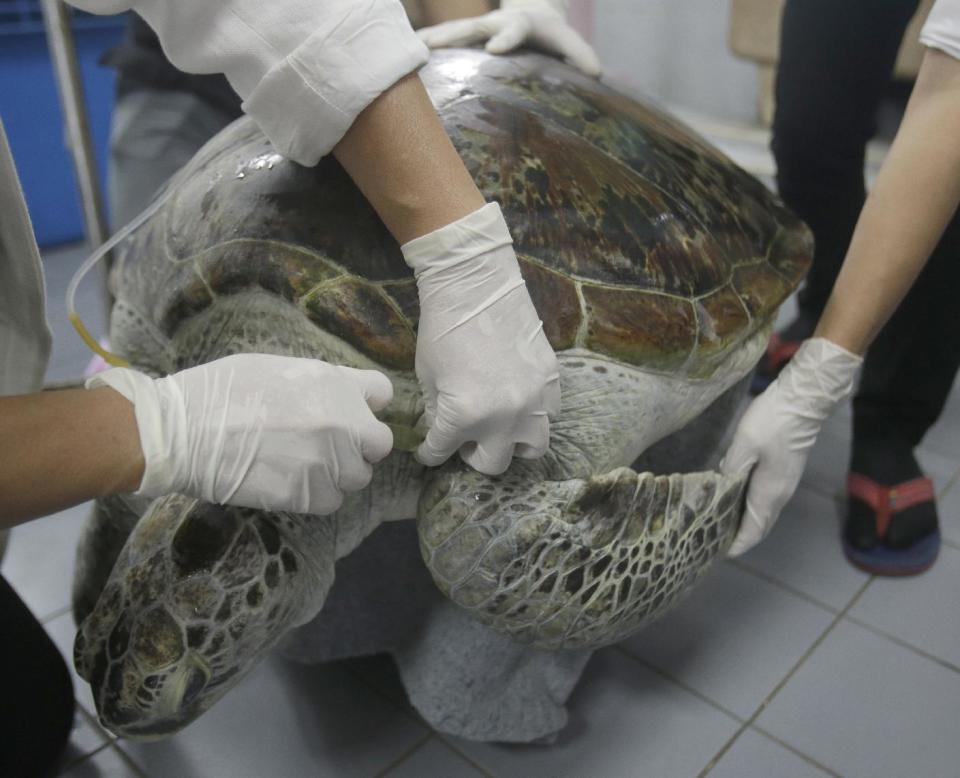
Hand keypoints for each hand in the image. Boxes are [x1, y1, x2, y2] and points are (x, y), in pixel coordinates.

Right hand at [88, 355, 393, 513]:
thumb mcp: (278, 368)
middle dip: (359, 446)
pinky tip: (291, 484)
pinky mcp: (308, 494)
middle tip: (329, 447)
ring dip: (338, 475)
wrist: (183, 429)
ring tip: (302, 467)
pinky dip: (316, 497)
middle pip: (378, 443)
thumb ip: (318, 384)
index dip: (367, 403)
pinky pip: (332, 501)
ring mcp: (328, 460)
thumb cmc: (220, 390)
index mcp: (334, 383)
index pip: (382, 392)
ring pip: (357, 477)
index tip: (352, 411)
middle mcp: (342, 422)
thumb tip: (334, 397)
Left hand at [402, 203, 560, 474]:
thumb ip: (437, 412)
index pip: (442, 451)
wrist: (477, 287)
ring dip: (513, 443)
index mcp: (464, 416)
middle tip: (466, 439)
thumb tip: (442, 430)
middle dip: (473, 455)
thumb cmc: (442, 328)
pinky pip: (548, 415)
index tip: (428, 451)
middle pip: (492, 464)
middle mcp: (503, 418)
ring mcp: (533, 401)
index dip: (431, 453)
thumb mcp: (427, 375)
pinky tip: (518, 400)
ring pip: (532, 448)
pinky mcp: (551, 382)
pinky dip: (532, 415)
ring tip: (501, 428)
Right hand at [417, 0, 600, 76]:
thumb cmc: (553, 37)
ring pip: (450, 34)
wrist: (534, 17)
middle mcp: (492, 24)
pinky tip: (401, 61)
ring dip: (428, 42)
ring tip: (405, 52)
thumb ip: (580, 55)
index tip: (495, 48)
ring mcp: (475, 30)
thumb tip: (596, 72)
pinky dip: (423, 51)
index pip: (513, 29)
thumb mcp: (569, 42)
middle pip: (469, 27)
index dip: (505, 37)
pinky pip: (442, 45)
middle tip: (430, 44)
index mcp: (520, 25)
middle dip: (451, 35)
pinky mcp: (465, 39)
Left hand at [721, 338, 861, 555]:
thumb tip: (721, 488)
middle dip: (738, 537)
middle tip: (712, 540)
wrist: (804, 400)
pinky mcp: (785, 472)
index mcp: (769, 492)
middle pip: (760, 526)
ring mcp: (785, 484)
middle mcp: (780, 494)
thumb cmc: (774, 421)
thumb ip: (731, 469)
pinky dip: (750, 508)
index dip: (736, 545)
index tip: (717, 552)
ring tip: (719, 522)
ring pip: (764, 513)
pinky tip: (732, 498)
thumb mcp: (744, 444)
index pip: (753, 530)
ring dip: (744, 522)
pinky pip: (766, 500)